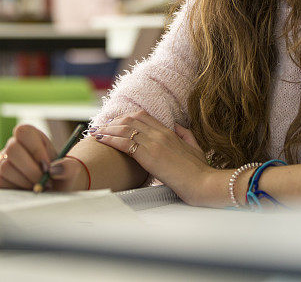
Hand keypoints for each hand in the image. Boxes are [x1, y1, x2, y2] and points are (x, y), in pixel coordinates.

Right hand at [0, 124, 87, 191]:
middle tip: (44, 182)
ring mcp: (2, 160)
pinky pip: (1, 181)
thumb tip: (54, 170)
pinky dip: (17, 188)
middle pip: (12, 149)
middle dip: (31, 170)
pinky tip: (29, 189)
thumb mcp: (70, 170)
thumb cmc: (61, 175)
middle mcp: (14, 144)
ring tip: (40, 186)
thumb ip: (68, 167)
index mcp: (31, 135)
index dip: (35, 149)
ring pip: (6, 167)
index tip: (47, 167)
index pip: (24, 132)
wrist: (56, 189)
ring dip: (25, 181)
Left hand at [92, 110, 213, 204]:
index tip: (115, 123)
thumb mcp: (195, 148)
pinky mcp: (149, 155)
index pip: (143, 117)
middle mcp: (161, 134)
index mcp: (170, 132)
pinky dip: (110, 139)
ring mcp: (155, 143)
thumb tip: (177, 126)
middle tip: (101, 127)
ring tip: (95, 132)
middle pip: (131, 120)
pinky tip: (101, 139)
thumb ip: (185, 135)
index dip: (126, 118)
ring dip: (107, 129)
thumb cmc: (200, 171)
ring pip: (125, 129)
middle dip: (113, 122)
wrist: (204, 183)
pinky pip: (124, 142)